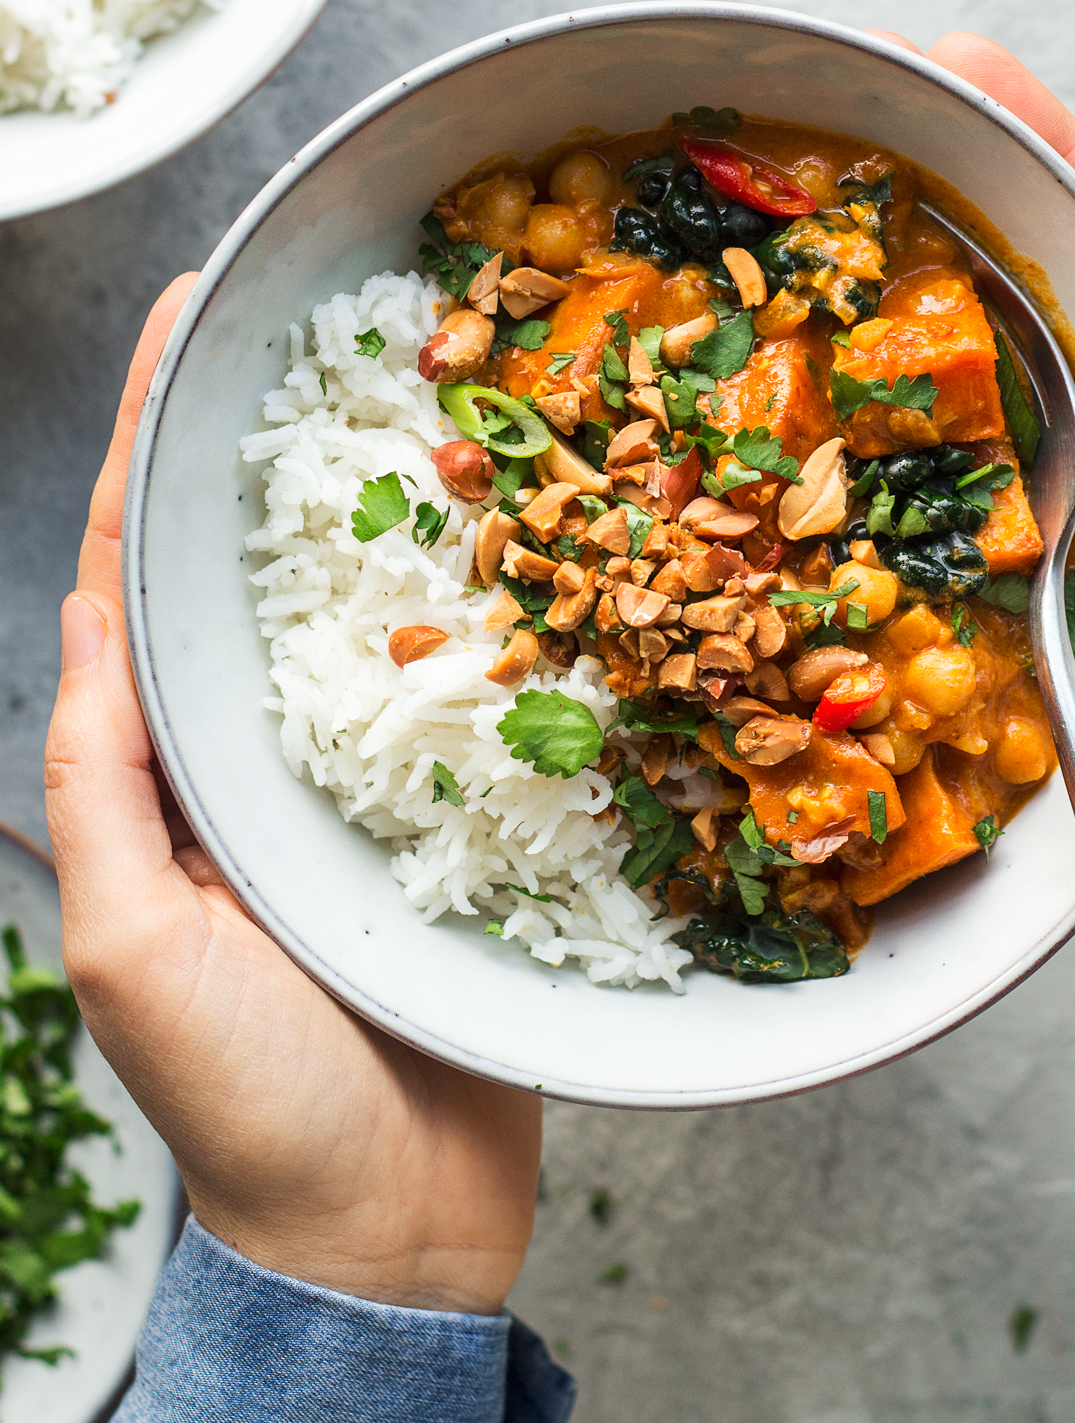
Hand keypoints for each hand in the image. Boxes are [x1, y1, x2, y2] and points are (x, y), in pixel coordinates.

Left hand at [44, 277, 540, 1311]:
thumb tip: (83, 622)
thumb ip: (100, 791)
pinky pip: (465, 686)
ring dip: (389, 502)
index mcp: (163, 771)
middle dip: (274, 441)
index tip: (190, 321)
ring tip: (433, 390)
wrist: (390, 1220)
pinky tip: (526, 536)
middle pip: (256, 566)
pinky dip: (483, 604)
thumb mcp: (138, 952)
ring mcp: (357, 779)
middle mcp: (253, 754)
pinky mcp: (454, 813)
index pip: (137, 578)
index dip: (151, 446)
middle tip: (326, 319)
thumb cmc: (250, 1104)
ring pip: (365, 610)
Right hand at [872, 28, 1074, 1149]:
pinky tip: (758, 432)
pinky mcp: (957, 634)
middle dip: (909, 212)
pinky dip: (818, 478)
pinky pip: (878, 531)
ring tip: (766, 244)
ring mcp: (1019, 545)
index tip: (938, 56)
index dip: (1031, 142)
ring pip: (922, 407)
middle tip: (810, 133)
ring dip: (848, 327)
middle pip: (997, 304)